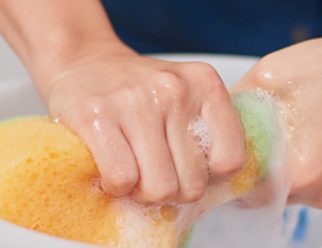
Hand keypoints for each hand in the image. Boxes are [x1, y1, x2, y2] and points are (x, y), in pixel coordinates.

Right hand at [43, 41, 244, 202]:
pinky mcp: (98, 116)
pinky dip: (117, 187)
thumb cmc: (141, 92)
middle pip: (193, 184)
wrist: (85, 62)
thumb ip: (205, 134)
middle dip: (173, 190)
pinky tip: (111, 169)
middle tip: (155, 171)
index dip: (209, 177)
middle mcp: (175, 90)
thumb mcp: (186, 97)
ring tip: (134, 170)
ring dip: (143, 191)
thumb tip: (212, 189)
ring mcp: (136, 101)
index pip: (231, 160)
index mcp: (206, 85)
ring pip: (160, 188)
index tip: (188, 168)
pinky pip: (123, 180)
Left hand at [234, 22, 321, 207]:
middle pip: (275, 193)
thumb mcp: (268, 76)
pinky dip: (315, 166)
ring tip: (296, 135)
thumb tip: (218, 122)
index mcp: (301, 171)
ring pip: (301, 189)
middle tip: (266, 140)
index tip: (236, 159)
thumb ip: (236, 107)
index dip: (237, 174)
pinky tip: (317, 139)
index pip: (250, 195)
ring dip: (291, 168)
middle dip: (264, 169)